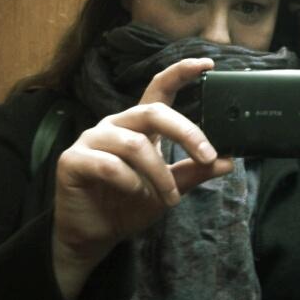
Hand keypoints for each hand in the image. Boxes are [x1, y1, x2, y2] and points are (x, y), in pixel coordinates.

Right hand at [52, 58, 232, 299]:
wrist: (93, 236)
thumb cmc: (129, 205)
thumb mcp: (169, 189)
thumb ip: (194, 172)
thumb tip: (227, 161)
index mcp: (139, 125)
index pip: (159, 89)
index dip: (181, 72)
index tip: (208, 64)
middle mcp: (115, 125)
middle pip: (152, 112)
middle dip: (185, 132)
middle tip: (207, 156)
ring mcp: (91, 140)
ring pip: (134, 143)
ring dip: (159, 174)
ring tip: (169, 198)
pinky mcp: (72, 160)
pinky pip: (108, 164)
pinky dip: (130, 182)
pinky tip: (135, 194)